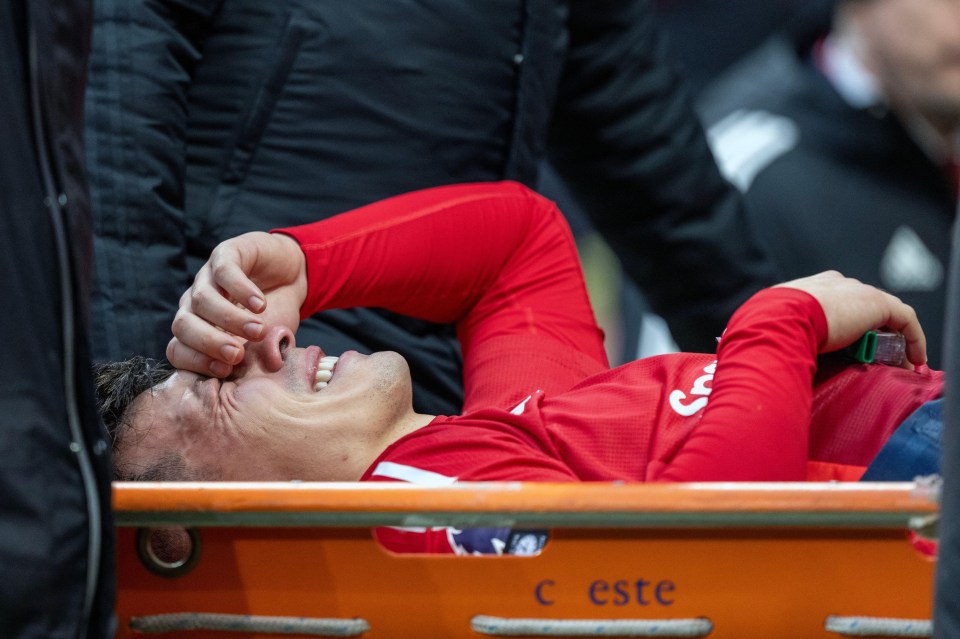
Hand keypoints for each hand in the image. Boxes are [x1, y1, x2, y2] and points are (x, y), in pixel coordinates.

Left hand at [166, 231, 307, 375]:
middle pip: (182, 325)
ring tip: (259, 330)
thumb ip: (262, 357)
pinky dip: (241, 290)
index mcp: (199, 331)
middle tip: (237, 354)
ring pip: (202, 299)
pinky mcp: (226, 253)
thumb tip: (270, 365)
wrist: (294, 277)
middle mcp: (195, 305)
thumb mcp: (269, 343)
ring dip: (230, 319)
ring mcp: (208, 277)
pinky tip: (261, 305)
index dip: (196, 362)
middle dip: (208, 343)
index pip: (178, 350)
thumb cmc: (277, 315)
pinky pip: (224, 271)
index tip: (226, 370)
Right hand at [775, 271, 926, 366]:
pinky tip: (915, 359)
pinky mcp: (877, 304)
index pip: (835, 301)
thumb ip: (780, 335)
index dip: (845, 323)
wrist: (778, 320)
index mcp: (808, 289)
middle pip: (861, 307)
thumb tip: (770, 356)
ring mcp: (857, 291)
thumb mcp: (771, 329)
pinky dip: (914, 338)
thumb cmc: (766, 328)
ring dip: (893, 338)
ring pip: (883, 314)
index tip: (849, 347)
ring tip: (897, 363)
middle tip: (874, 357)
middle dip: (870, 331)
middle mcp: (835, 285)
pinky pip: (905, 320)